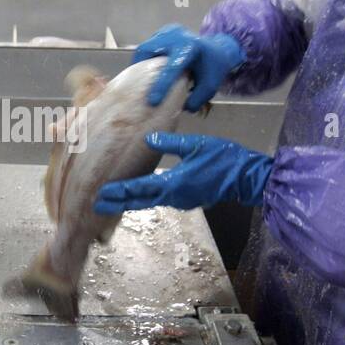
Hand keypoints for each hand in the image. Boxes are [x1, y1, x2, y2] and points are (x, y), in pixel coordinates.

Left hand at [95, 132, 272, 213]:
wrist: (246, 177)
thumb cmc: (222, 159)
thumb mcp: (196, 145)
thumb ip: (170, 142)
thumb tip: (148, 138)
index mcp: (173, 184)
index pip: (139, 189)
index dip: (118, 192)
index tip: (100, 196)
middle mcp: (173, 196)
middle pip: (140, 201)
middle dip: (118, 203)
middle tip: (97, 206)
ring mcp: (181, 200)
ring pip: (150, 202)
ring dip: (131, 201)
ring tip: (114, 200)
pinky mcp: (187, 199)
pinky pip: (160, 200)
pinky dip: (146, 198)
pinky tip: (141, 194)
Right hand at [132, 25, 245, 110]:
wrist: (216, 47)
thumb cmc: (213, 67)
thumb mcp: (210, 85)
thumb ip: (197, 99)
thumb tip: (181, 108)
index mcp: (191, 47)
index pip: (172, 68)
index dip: (161, 85)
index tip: (153, 101)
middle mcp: (177, 36)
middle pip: (150, 51)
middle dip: (141, 68)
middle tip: (137, 86)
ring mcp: (168, 31)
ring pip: (145, 48)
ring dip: (140, 64)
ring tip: (138, 79)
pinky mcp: (162, 32)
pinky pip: (147, 47)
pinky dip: (143, 59)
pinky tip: (144, 71)